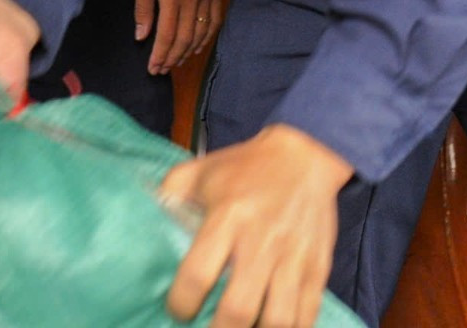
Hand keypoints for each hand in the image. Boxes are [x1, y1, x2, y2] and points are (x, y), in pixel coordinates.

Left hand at [134, 0, 224, 74]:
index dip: (161, 54)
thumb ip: (143, 7)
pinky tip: (196, 47)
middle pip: (186, 37)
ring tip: (176, 62)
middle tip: (162, 69)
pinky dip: (206, 38)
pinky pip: (215, 21)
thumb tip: (142, 36)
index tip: (153, 68)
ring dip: (189, 51)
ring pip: (202, 33)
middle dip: (173, 57)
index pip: (168, 33)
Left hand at [158, 124, 354, 327]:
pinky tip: (271, 326)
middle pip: (238, 309)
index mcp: (227, 217)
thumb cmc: (246, 168)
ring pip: (278, 321)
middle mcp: (261, 242)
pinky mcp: (318, 268)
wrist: (305, 157)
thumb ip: (171, 193)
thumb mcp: (201, 171)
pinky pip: (307, 315)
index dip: (181, 304)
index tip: (178, 310)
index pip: (197, 275)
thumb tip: (148, 218)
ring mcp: (294, 258)